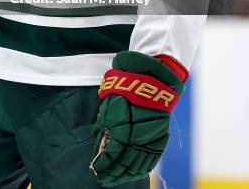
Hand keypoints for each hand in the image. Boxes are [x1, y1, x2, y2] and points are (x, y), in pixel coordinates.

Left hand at [90, 51, 185, 185]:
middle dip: (112, 173)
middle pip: (125, 163)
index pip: (112, 154)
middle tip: (103, 179)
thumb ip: (104, 126)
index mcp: (122, 125)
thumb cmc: (126, 87)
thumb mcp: (109, 103)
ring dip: (125, 175)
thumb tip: (100, 145)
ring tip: (115, 179)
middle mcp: (137, 134)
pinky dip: (142, 169)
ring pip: (138, 164)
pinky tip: (133, 174)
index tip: (96, 171)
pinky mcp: (160, 137)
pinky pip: (151, 159)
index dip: (104, 165)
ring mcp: (150, 137)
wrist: (152, 77)